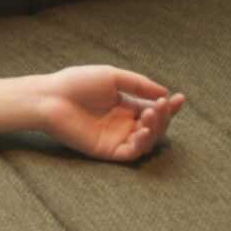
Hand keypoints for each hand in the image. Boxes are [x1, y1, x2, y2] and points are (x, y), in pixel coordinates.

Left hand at [36, 66, 185, 163]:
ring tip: (150, 115)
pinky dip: (141, 144)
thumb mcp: (113, 77)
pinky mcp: (106, 151)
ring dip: (155, 129)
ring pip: (147, 141)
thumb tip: (165, 93)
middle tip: (160, 105)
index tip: (180, 98)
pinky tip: (142, 130)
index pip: (153, 109)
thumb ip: (139, 84)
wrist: (50, 96)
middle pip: (155, 126)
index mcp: (125, 106)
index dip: (169, 106)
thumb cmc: (77, 82)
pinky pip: (131, 153)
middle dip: (163, 117)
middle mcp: (123, 124)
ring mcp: (115, 138)